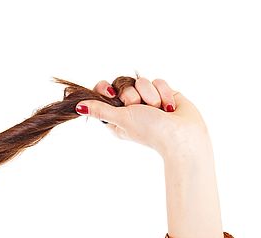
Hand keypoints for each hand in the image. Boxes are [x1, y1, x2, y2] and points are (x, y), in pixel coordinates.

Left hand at [75, 75, 209, 157]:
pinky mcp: (164, 94)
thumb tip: (77, 107)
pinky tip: (169, 108)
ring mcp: (148, 100)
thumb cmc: (151, 131)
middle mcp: (131, 108)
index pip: (104, 93)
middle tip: (140, 108)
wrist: (183, 135)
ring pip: (142, 81)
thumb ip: (101, 110)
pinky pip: (158, 81)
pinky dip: (164, 93)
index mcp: (116, 117)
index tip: (110, 92)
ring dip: (151, 95)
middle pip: (123, 84)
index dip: (105, 88)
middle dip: (133, 95)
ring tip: (158, 110)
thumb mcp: (121, 119)